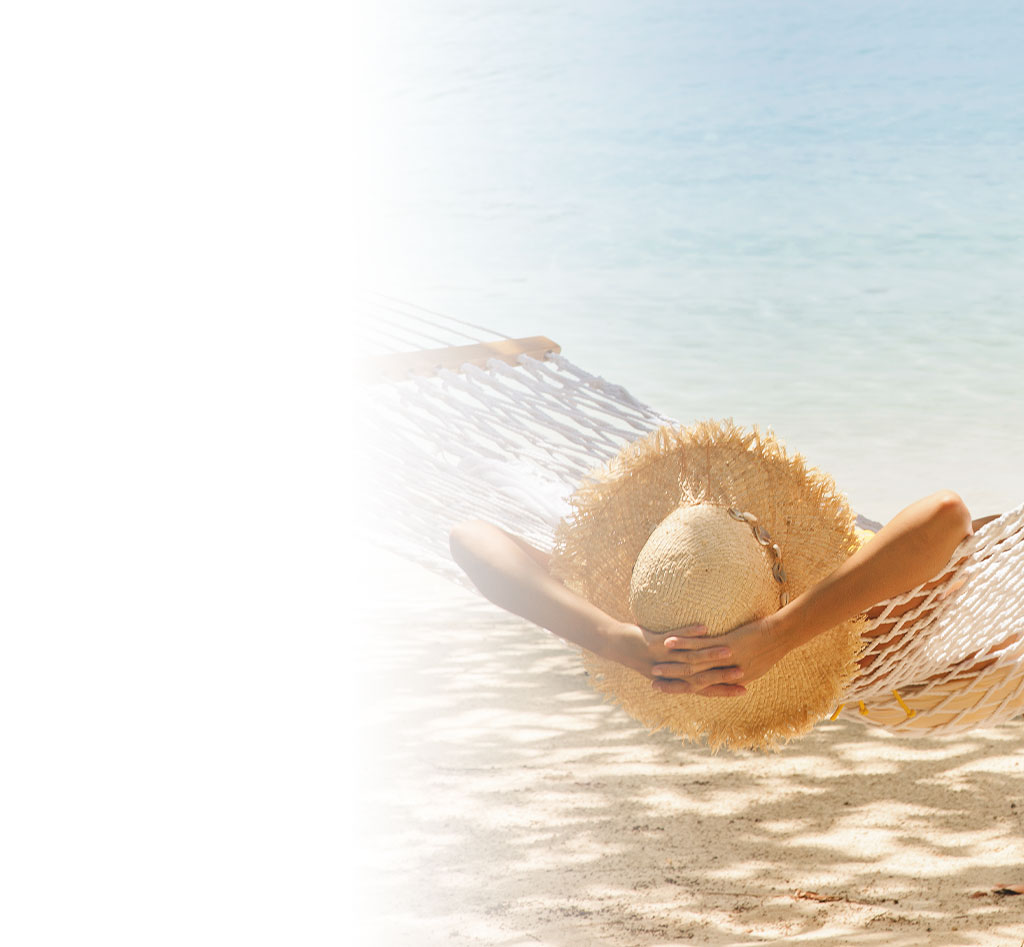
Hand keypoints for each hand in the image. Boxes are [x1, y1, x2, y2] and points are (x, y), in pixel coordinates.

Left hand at [600, 621, 746, 697]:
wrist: (615, 645)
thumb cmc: (643, 652)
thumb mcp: (665, 661)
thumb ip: (685, 663)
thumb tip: (706, 662)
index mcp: (675, 679)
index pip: (703, 688)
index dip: (723, 690)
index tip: (744, 689)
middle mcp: (670, 673)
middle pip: (699, 676)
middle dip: (722, 675)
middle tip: (743, 673)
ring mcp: (661, 659)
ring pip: (689, 658)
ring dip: (710, 654)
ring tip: (730, 651)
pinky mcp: (652, 644)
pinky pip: (673, 638)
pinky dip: (688, 633)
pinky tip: (704, 627)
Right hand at [651, 616, 791, 696]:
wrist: (784, 634)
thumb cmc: (772, 644)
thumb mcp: (756, 662)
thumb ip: (740, 668)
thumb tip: (732, 669)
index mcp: (734, 679)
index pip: (705, 688)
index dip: (686, 690)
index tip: (668, 690)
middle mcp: (727, 673)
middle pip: (695, 681)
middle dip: (673, 683)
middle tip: (654, 684)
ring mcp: (726, 660)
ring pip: (694, 665)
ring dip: (673, 666)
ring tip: (655, 666)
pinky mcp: (727, 644)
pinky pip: (701, 646)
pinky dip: (683, 644)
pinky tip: (668, 641)